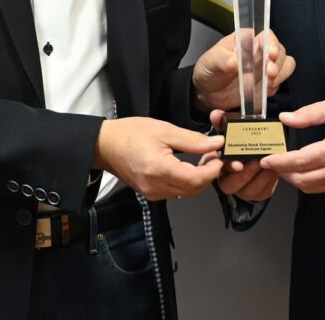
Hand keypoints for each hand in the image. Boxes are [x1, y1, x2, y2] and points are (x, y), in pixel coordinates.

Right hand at [93, 117, 224, 200]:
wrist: (105, 145)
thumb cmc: (131, 134)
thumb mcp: (165, 130)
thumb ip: (193, 140)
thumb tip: (216, 143)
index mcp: (159, 169)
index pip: (196, 179)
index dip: (212, 170)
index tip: (219, 156)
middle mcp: (156, 187)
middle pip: (194, 189)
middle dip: (209, 174)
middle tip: (213, 155)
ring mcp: (153, 193)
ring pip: (187, 192)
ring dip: (199, 179)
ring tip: (203, 159)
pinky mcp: (151, 193)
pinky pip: (176, 192)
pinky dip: (187, 181)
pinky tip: (189, 167)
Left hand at [192, 30, 295, 112]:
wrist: (206, 92)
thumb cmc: (209, 69)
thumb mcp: (211, 60)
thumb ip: (223, 59)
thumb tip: (235, 61)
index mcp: (247, 40)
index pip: (267, 36)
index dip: (273, 44)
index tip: (270, 54)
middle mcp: (259, 53)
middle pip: (280, 52)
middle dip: (278, 63)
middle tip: (270, 73)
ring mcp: (264, 69)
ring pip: (285, 67)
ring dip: (281, 74)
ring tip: (269, 82)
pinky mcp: (265, 85)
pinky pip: (277, 85)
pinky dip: (273, 88)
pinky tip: (264, 91)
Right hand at [200, 110, 278, 200]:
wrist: (255, 157)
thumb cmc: (240, 146)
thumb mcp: (230, 132)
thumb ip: (222, 122)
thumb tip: (216, 114)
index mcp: (216, 165)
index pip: (217, 169)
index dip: (228, 167)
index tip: (238, 164)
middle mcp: (226, 180)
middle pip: (230, 186)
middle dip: (245, 174)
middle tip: (256, 162)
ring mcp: (241, 189)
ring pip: (248, 191)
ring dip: (259, 178)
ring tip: (268, 165)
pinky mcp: (257, 193)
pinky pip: (263, 192)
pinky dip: (269, 181)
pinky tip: (274, 170)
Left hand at [260, 96, 324, 193]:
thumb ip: (309, 113)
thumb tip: (285, 118)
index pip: (300, 161)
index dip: (279, 162)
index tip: (266, 158)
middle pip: (302, 179)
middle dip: (283, 172)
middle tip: (272, 162)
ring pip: (310, 187)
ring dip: (294, 179)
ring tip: (284, 166)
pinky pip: (321, 187)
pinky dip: (308, 181)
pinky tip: (302, 169)